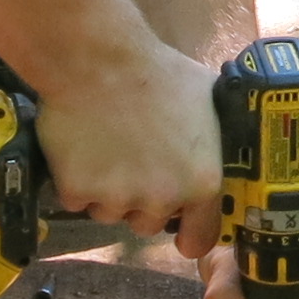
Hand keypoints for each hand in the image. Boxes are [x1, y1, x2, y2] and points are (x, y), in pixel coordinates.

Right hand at [27, 44, 222, 247]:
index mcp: (200, 182)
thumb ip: (215, 139)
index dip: (188, 232)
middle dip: (141, 201)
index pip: (200, 239)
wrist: (96, 59)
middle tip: (132, 161)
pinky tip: (80, 146)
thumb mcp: (207, 101)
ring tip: (104, 147)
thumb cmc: (157, 72)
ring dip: (106, 192)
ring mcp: (116, 199)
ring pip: (110, 213)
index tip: (179, 227)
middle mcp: (161, 199)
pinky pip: (76, 200)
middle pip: (149, 224)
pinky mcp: (76, 192)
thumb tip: (224, 149)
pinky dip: (75, 180)